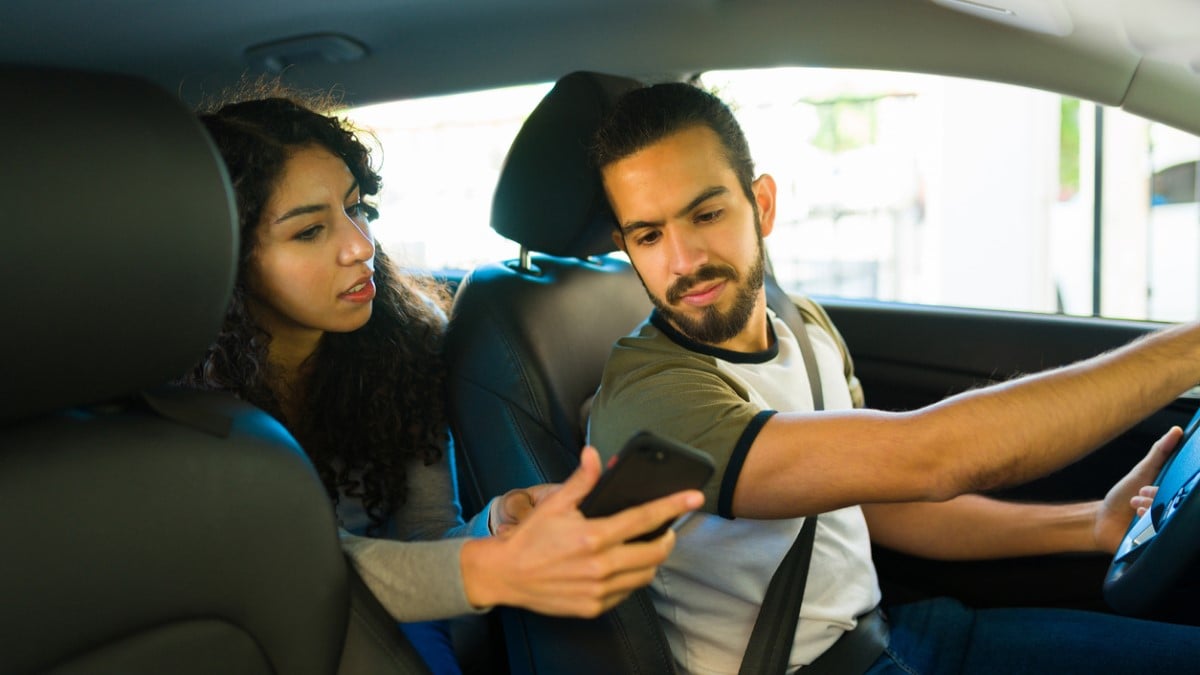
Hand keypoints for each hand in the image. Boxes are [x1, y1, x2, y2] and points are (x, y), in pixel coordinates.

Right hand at [460, 446, 703, 616]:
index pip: (644, 518)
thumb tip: (595, 455)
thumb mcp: (554, 504)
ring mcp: (598, 590)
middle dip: (667, 537)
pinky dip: (632, 578)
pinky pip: (627, 592)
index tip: (693, 498)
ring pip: (645, 575)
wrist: (504, 575)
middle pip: (654, 552)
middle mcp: (600, 566)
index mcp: (593, 536)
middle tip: (666, 528)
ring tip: (647, 546)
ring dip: (652, 559)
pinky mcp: (593, 607)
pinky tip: (624, 566)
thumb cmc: (530, 538)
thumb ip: (581, 480)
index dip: (673, 506)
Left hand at [1093, 426, 1179, 552]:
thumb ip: (1160, 452)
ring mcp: (1169, 529)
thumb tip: (1176, 430)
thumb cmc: (1123, 495)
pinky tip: (1136, 523)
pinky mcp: (1160, 545)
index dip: (1163, 490)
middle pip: (1176, 507)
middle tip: (1139, 497)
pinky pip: (1162, 538)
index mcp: (1176, 496)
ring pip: (1169, 521)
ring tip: (1135, 509)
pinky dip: (1147, 528)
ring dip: (1148, 512)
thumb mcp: (1142, 471)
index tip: (1148, 488)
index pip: (1184, 492)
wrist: (1103, 522)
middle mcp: (1176, 513)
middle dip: (1154, 500)